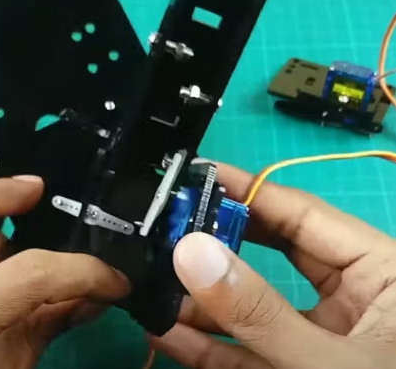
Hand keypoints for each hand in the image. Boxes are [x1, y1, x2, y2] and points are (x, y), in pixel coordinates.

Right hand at [149, 163, 395, 367]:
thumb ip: (259, 313)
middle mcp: (351, 298)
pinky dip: (208, 344)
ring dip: (202, 299)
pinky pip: (247, 351)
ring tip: (151, 282)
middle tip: (164, 227)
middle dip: (216, 243)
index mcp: (381, 272)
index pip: (301, 215)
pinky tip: (166, 331)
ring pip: (254, 304)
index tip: (195, 174)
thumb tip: (191, 252)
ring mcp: (320, 338)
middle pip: (270, 253)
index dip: (246, 190)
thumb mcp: (326, 365)